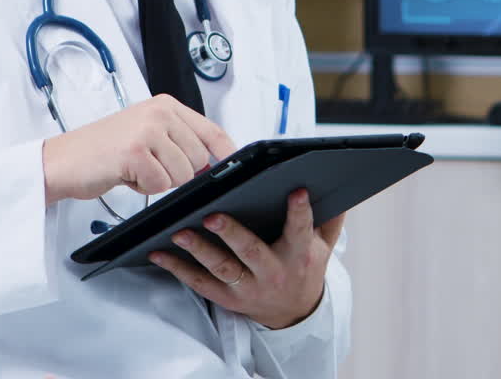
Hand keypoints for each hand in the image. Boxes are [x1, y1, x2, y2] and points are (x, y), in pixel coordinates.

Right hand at [41, 94, 235, 204]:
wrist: (60, 160)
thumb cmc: (102, 151)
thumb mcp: (147, 134)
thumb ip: (179, 141)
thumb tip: (213, 160)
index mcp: (165, 105)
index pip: (211, 130)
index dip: (226, 151)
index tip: (232, 163)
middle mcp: (159, 113)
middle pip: (199, 159)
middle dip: (177, 172)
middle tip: (147, 165)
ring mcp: (147, 130)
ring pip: (183, 174)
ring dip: (159, 181)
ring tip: (135, 168)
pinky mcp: (135, 152)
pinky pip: (160, 184)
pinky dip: (144, 188)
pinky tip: (126, 175)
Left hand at [148, 188, 345, 328]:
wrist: (293, 313)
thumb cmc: (305, 268)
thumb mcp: (324, 246)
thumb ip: (330, 218)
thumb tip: (339, 187)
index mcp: (299, 256)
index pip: (300, 230)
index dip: (299, 212)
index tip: (296, 191)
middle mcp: (273, 272)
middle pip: (251, 252)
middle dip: (231, 233)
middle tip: (213, 214)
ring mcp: (248, 287)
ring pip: (222, 268)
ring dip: (199, 250)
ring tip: (180, 231)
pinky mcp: (227, 298)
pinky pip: (200, 283)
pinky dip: (178, 269)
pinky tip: (160, 253)